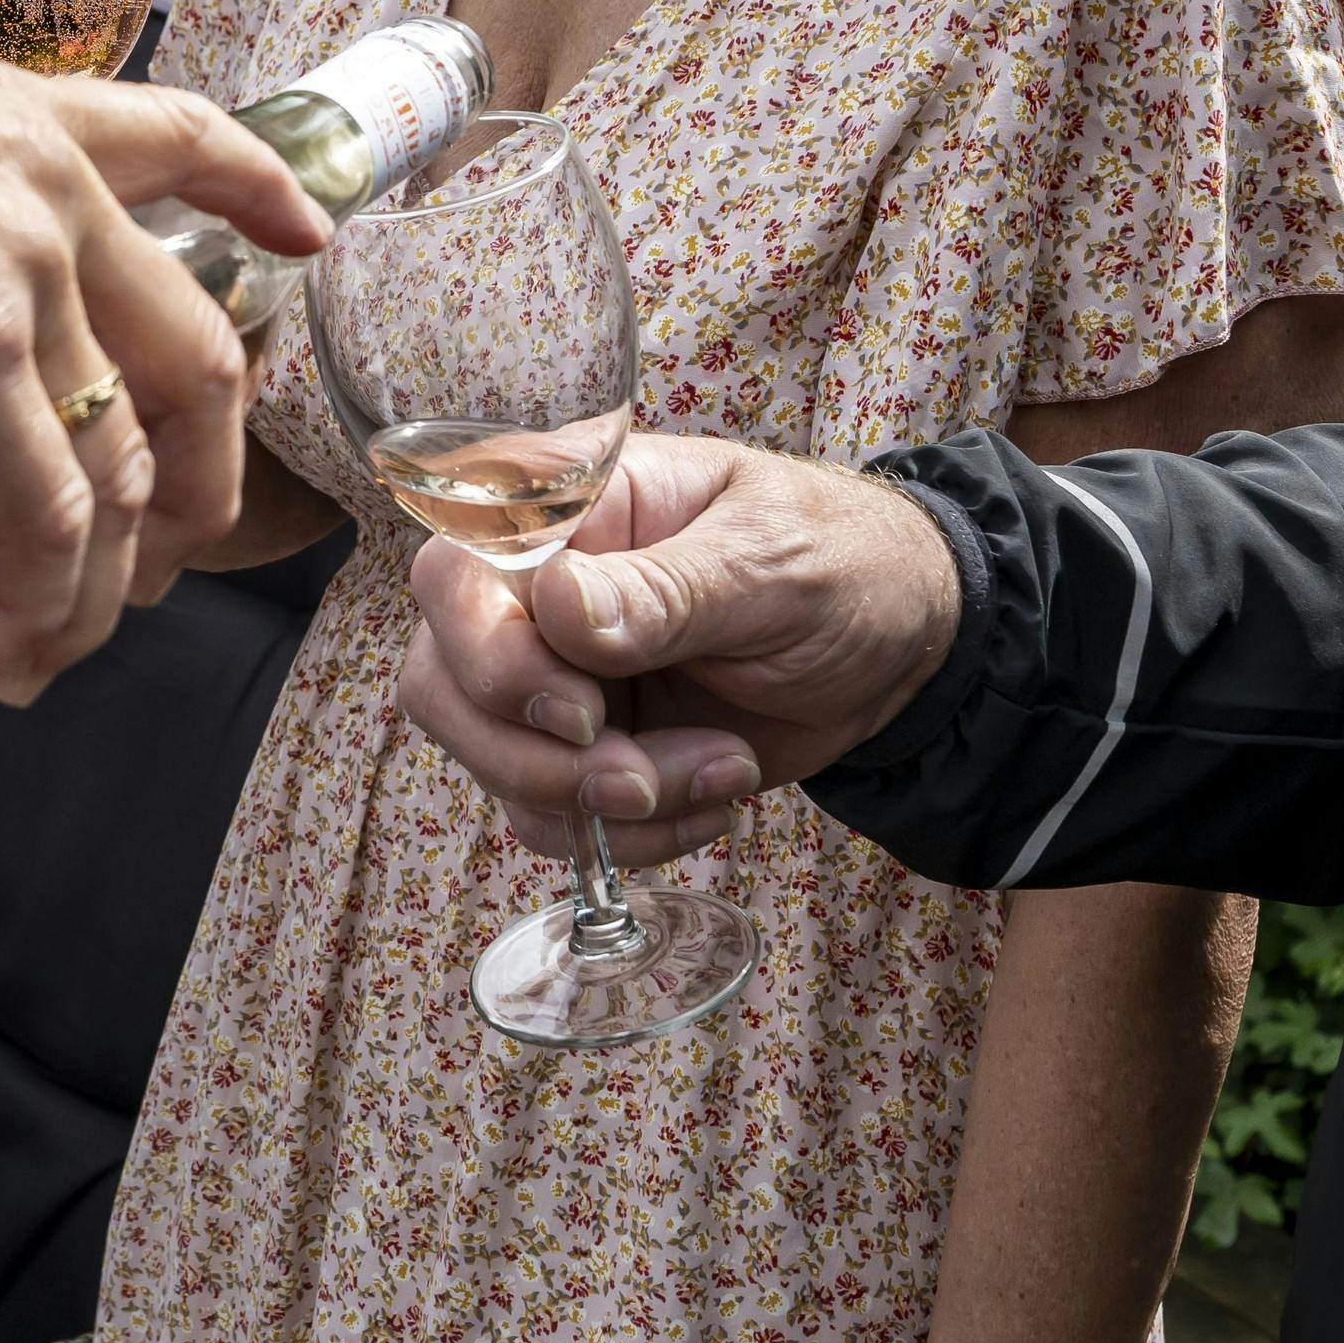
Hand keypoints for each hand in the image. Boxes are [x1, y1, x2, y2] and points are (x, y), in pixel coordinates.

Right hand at [0, 19, 320, 701]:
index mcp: (23, 123)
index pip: (182, 134)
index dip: (258, 190)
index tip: (308, 234)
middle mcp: (52, 198)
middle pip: (194, 357)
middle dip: (203, 478)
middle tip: (167, 553)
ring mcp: (26, 280)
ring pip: (120, 466)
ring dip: (102, 578)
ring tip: (53, 640)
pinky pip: (45, 512)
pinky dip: (41, 595)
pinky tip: (8, 642)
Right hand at [396, 429, 960, 864]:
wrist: (900, 642)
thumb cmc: (842, 562)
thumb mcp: (773, 564)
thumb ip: (668, 590)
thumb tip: (558, 607)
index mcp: (570, 506)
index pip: (454, 571)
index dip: (487, 655)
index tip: (582, 714)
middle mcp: (537, 588)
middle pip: (443, 683)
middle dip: (539, 759)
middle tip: (644, 779)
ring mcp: (552, 674)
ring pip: (488, 763)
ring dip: (599, 805)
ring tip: (721, 772)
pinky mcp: (583, 748)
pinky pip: (549, 816)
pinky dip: (626, 837)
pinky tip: (713, 797)